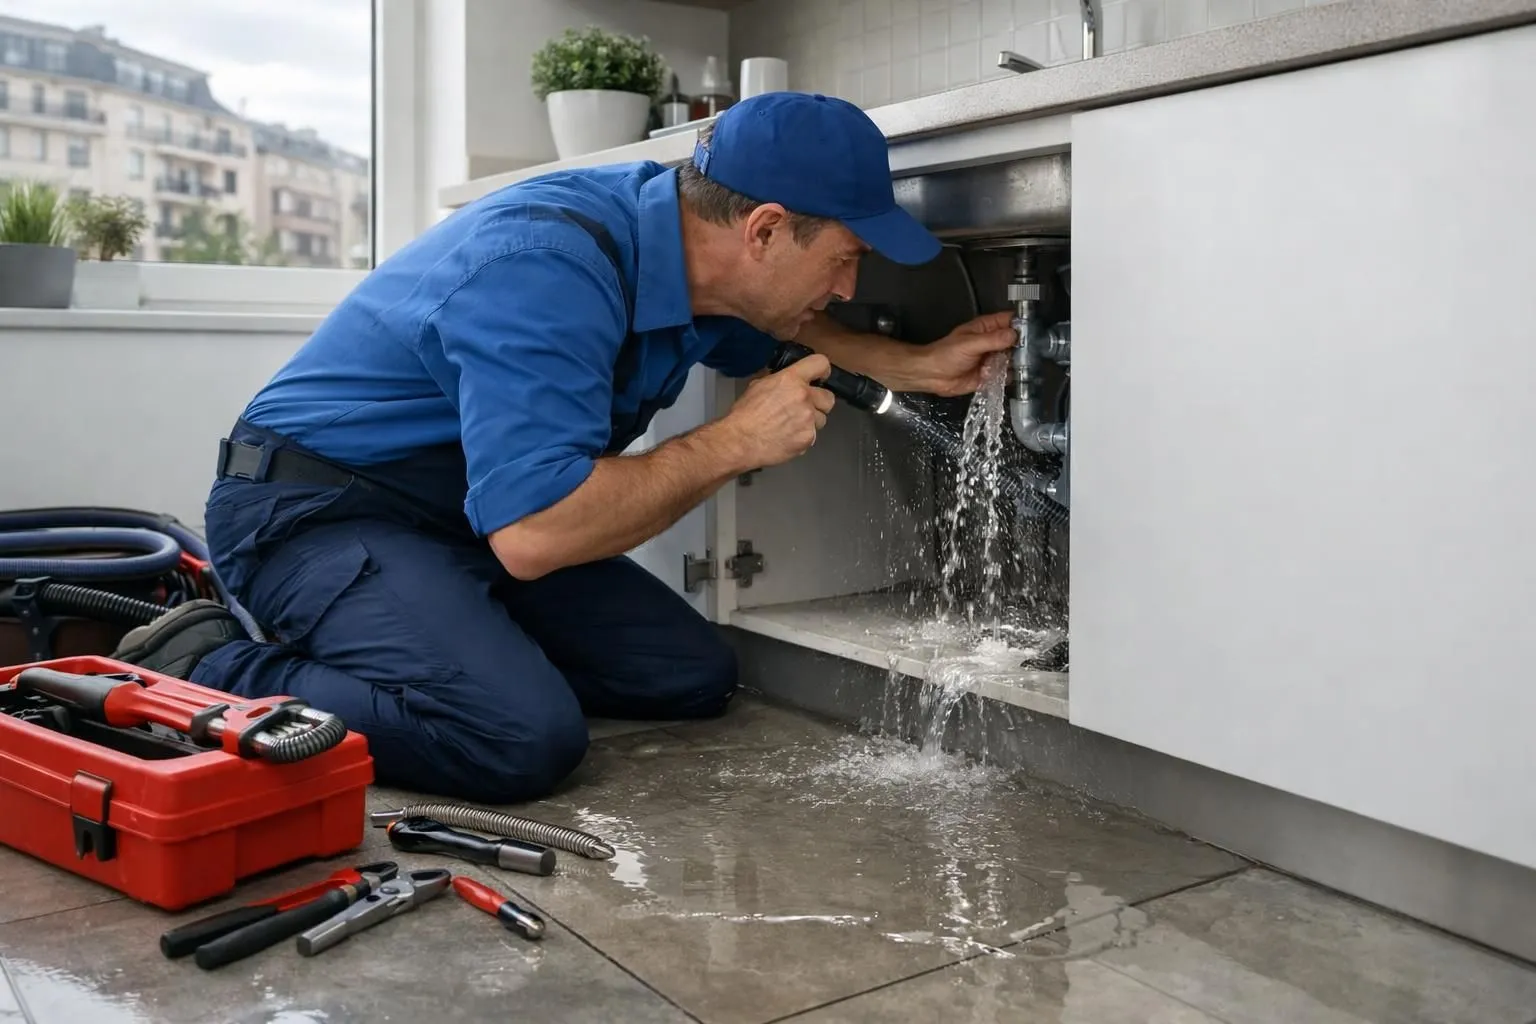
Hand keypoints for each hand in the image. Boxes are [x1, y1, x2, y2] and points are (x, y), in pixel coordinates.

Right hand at [716, 354, 836, 469]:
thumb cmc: (744, 415)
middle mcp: (803, 397)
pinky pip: (812, 436)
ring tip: (791, 426)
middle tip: (806, 407)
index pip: (820, 364)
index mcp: (791, 380)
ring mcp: (808, 419)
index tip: (821, 377)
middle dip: (819, 403)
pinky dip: (802, 438)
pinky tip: (787, 437)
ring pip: (821, 419)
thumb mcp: (758, 386)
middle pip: (829, 398)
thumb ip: (779, 381)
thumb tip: (787, 381)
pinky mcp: (807, 438)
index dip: (822, 371)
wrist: (740, 440)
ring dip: (811, 422)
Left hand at [908, 312, 1016, 396]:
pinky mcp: (990, 375)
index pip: (1010, 320)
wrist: (932, 376)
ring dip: (1013, 364)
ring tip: (1010, 367)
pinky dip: (1006, 377)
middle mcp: (992, 342)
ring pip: (1013, 359)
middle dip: (1021, 347)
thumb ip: (992, 340)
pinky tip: (1001, 377)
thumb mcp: (969, 344)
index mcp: (986, 328)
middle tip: (1026, 354)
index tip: (1033, 331)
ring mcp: (992, 359)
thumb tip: (1013, 335)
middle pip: (1016, 341)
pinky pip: (1005, 376)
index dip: (1022, 324)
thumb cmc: (946, 354)